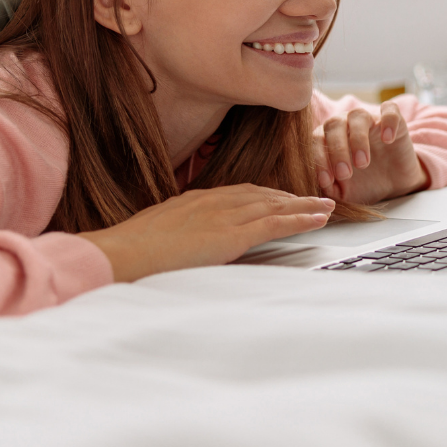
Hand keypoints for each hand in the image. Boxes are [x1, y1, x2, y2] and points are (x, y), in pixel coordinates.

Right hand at [79, 184, 335, 282]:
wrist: (119, 254)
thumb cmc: (129, 252)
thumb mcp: (157, 235)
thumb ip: (179, 235)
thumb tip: (187, 244)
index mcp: (195, 200)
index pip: (240, 193)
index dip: (265, 195)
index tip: (282, 198)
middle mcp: (214, 201)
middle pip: (262, 194)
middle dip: (290, 198)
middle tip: (313, 199)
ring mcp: (224, 216)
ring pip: (275, 206)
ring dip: (304, 205)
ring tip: (326, 206)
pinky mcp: (232, 234)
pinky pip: (275, 224)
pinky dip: (300, 219)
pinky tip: (318, 218)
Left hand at [314, 101, 428, 205]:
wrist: (394, 186)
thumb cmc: (363, 185)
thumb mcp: (343, 192)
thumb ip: (328, 187)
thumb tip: (318, 184)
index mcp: (329, 138)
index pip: (317, 140)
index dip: (318, 160)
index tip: (326, 181)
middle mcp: (346, 124)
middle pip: (334, 124)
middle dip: (337, 150)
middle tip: (345, 174)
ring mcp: (370, 119)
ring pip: (358, 116)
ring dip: (358, 138)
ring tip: (363, 163)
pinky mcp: (394, 120)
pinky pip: (389, 110)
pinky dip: (388, 121)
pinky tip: (388, 140)